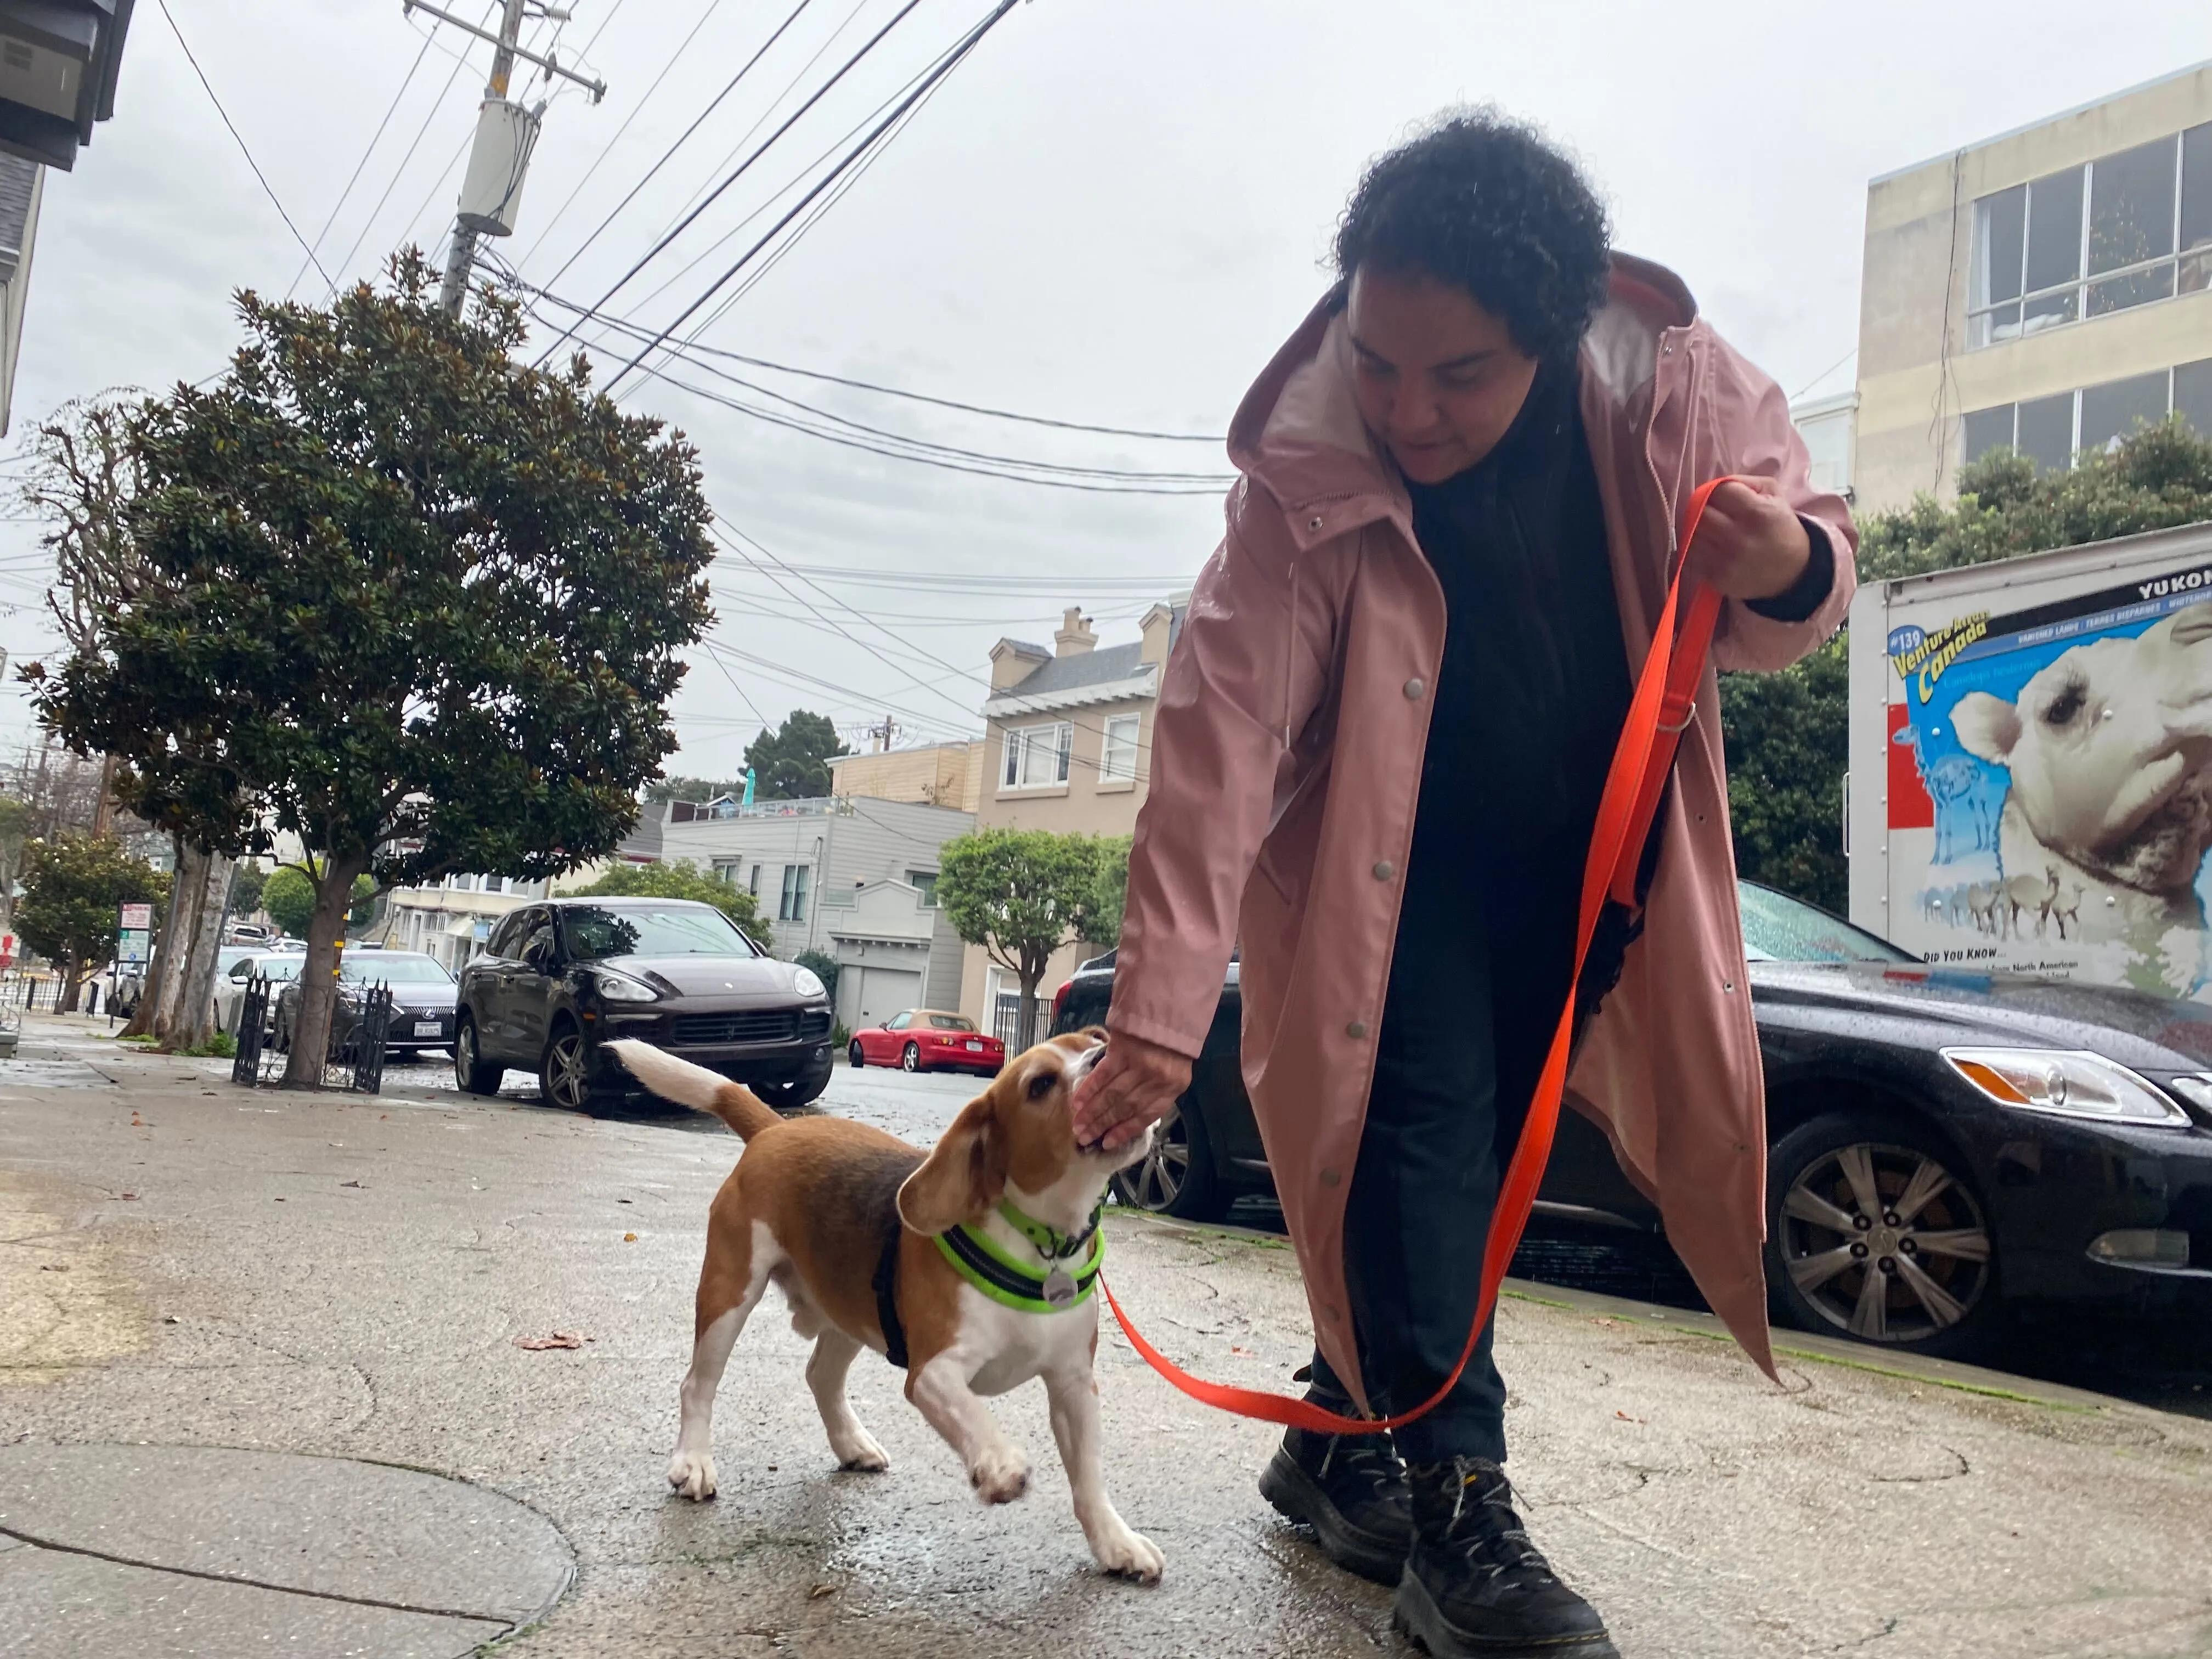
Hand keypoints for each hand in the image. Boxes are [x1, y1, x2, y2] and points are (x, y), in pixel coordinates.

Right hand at [1072, 1031, 1192, 1152]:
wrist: (1172, 1001)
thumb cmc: (1173, 1036)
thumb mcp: (1177, 1066)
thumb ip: (1158, 1087)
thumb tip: (1132, 1108)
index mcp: (1173, 1086)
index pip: (1146, 1116)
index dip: (1124, 1131)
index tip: (1107, 1143)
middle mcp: (1157, 1079)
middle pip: (1125, 1107)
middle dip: (1101, 1125)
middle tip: (1083, 1138)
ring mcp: (1139, 1064)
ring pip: (1111, 1094)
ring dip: (1092, 1112)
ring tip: (1077, 1126)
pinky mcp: (1123, 1049)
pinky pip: (1102, 1074)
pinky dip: (1089, 1088)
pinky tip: (1077, 1102)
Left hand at [1684, 477, 1810, 601]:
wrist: (1793, 572)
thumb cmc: (1781, 528)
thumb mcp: (1775, 496)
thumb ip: (1747, 482)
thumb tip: (1717, 483)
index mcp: (1757, 513)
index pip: (1719, 491)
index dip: (1718, 491)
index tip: (1723, 497)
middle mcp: (1739, 537)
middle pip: (1701, 512)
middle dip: (1704, 508)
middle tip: (1713, 513)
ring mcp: (1726, 560)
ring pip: (1692, 534)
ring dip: (1698, 529)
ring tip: (1711, 530)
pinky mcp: (1716, 577)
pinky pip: (1690, 556)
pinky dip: (1695, 549)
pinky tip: (1708, 547)